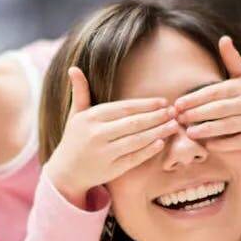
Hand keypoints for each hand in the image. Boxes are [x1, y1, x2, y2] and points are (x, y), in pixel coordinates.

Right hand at [44, 67, 179, 206]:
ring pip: (137, 140)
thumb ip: (79, 92)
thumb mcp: (76, 114)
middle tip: (174, 112)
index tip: (163, 102)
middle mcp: (97, 134)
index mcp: (92, 117)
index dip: (146, 105)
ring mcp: (105, 153)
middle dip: (156, 117)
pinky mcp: (111, 169)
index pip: (125, 108)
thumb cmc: (75, 138)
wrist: (66, 172)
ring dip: (158, 132)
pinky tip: (161, 143)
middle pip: (134, 123)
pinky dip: (148, 150)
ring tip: (174, 126)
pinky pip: (134, 158)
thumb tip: (73, 68)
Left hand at [172, 36, 240, 151]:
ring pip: (228, 126)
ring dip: (208, 130)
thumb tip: (224, 38)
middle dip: (198, 113)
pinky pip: (238, 142)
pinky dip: (224, 144)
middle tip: (178, 118)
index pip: (216, 92)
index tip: (178, 103)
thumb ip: (232, 58)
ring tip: (189, 132)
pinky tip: (208, 144)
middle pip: (220, 109)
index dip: (196, 98)